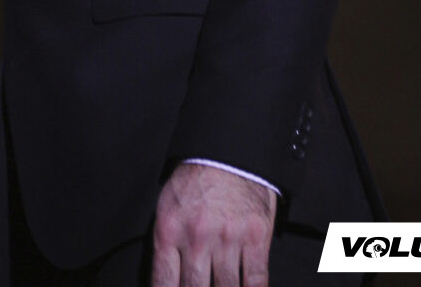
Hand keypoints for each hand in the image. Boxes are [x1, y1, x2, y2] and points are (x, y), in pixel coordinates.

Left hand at [152, 163, 275, 286]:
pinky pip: (256, 280)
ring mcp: (228, 238)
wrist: (228, 148)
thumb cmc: (197, 177)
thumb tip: (168, 280)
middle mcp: (197, 237)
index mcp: (170, 229)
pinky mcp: (255, 236)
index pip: (164, 284)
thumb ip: (167, 244)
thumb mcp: (168, 205)